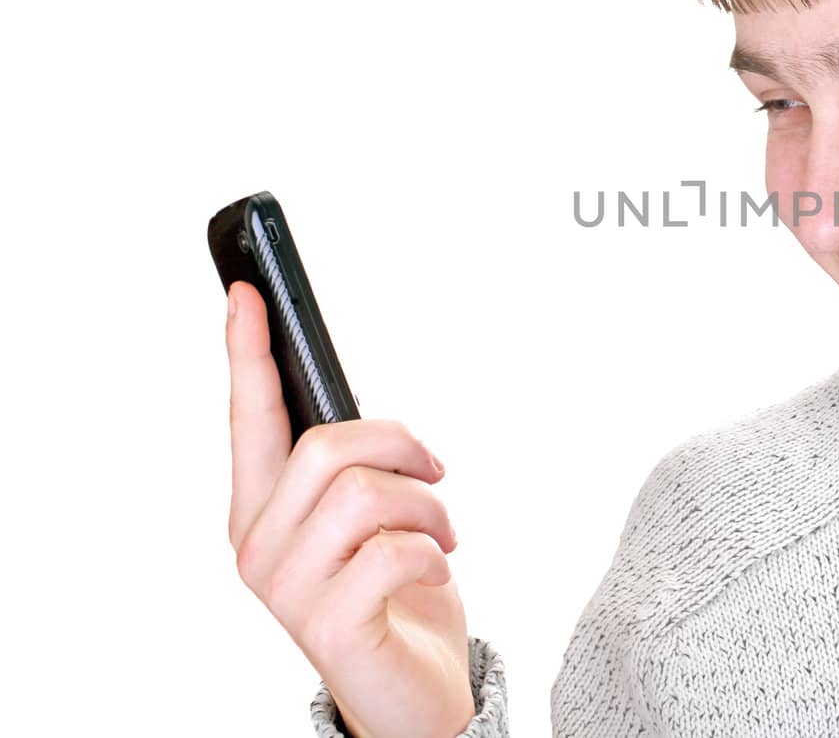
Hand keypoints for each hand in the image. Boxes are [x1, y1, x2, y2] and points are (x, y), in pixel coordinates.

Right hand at [225, 281, 475, 737]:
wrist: (416, 693)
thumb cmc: (394, 596)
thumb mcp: (369, 520)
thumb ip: (348, 469)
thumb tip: (356, 415)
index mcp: (263, 511)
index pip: (249, 418)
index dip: (248, 354)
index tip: (248, 293)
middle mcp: (258, 547)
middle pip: (324, 446)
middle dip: (400, 445)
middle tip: (434, 474)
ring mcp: (285, 591)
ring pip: (363, 492)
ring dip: (427, 504)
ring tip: (441, 532)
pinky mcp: (325, 628)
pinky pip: (393, 551)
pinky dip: (434, 552)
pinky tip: (435, 571)